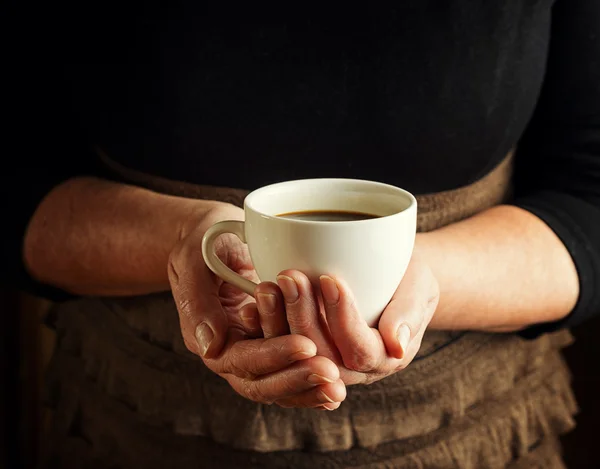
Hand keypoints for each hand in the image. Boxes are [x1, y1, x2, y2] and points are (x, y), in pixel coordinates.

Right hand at [167, 203, 345, 408]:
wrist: (222, 237)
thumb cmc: (207, 239)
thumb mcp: (193, 258)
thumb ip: (198, 300)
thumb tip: (210, 345)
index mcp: (210, 336)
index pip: (242, 359)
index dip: (273, 355)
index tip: (306, 345)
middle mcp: (233, 351)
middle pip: (262, 383)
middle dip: (296, 380)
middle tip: (330, 373)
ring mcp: (256, 350)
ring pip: (280, 385)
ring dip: (309, 388)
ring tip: (338, 386)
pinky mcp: (276, 342)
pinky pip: (293, 371)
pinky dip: (313, 382)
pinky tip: (337, 385)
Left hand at [251, 252, 439, 384]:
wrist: (393, 279)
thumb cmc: (408, 279)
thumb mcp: (419, 287)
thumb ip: (409, 313)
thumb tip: (397, 345)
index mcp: (385, 357)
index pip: (360, 348)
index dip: (342, 317)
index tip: (328, 279)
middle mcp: (353, 369)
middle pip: (322, 355)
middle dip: (302, 316)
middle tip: (290, 276)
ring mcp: (326, 362)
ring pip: (296, 357)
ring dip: (278, 323)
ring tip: (269, 286)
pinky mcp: (304, 351)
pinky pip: (280, 351)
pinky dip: (263, 331)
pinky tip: (252, 307)